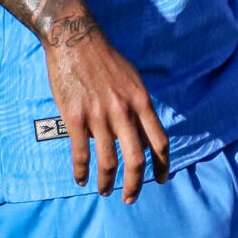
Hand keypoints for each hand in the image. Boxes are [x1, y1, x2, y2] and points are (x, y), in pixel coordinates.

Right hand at [44, 16, 169, 200]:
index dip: (162, 165)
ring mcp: (99, 115)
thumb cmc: (105, 58)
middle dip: (135, 184)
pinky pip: (81, 152)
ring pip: (108, 160)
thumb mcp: (132, 79)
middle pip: (136, 159)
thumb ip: (138, 106)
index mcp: (141, 101)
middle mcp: (124, 111)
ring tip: (104, 191)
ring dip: (107, 182)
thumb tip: (141, 132)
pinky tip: (81, 179)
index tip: (161, 180)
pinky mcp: (76, 117)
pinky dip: (81, 170)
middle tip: (130, 198)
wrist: (75, 39)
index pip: (159, 142)